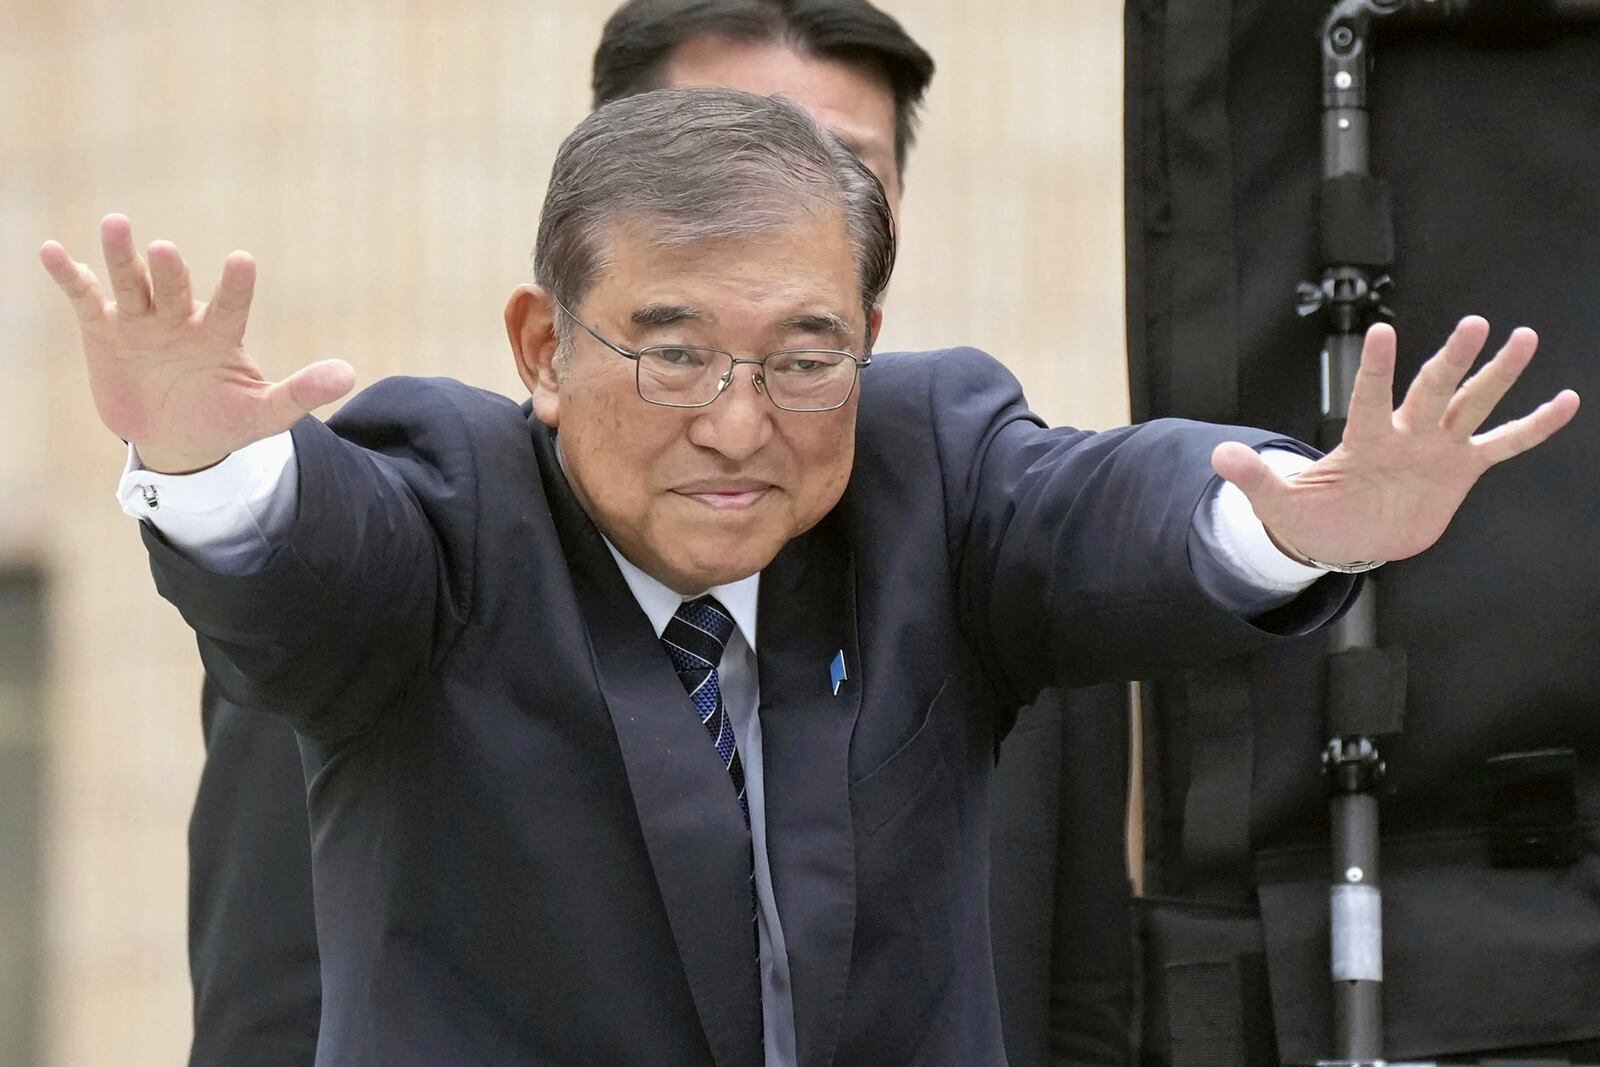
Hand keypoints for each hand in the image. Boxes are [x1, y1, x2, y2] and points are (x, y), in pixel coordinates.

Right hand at [40, 214, 353, 472]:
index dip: (236, 286)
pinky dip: (70, 275)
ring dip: (122, 256)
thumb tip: (349, 374)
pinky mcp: (104, 327)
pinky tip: (53, 252)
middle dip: (169, 271)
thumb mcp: (264, 414)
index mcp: (220, 334)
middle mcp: (180, 317)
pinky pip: (86, 296)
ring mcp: (141, 320)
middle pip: (174, 287)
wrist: (175, 439)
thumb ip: (301, 392)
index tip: (242, 260)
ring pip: (131, 281)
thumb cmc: (223, 419)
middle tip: (165, 250)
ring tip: (116, 224)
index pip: (231, 305)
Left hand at [1211, 316, 1579, 566]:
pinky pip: (1504, 444)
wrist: (1347, 537)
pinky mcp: (1461, 468)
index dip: (1375, 368)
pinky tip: (1565, 401)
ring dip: (1497, 375)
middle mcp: (1405, 434)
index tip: (1381, 331)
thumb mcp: (1278, 501)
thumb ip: (1255, 477)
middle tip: (1475, 322)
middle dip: (1451, 360)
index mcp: (1364, 440)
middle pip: (1433, 390)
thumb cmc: (1313, 515)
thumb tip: (1219, 457)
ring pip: (1472, 403)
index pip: (1369, 397)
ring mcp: (1436, 447)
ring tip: (1523, 337)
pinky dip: (1533, 427)